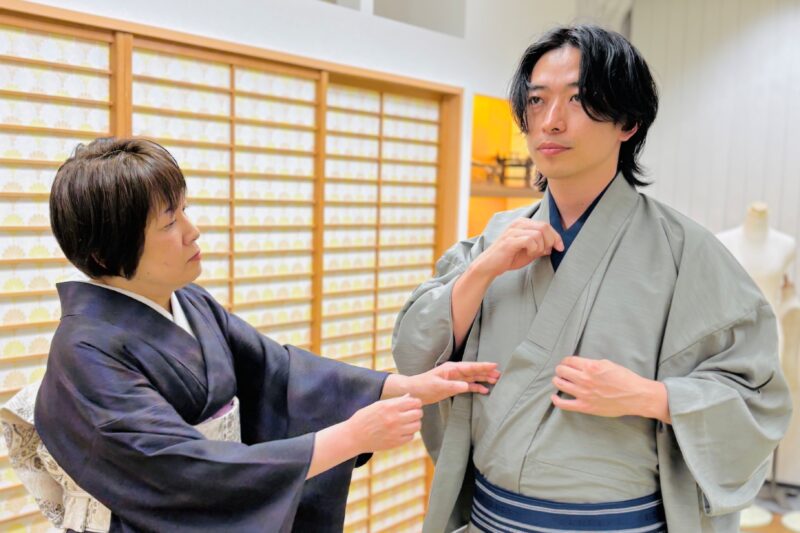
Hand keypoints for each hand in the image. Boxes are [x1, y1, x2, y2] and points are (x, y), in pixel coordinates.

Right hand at [347, 395, 422, 453]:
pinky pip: (411, 436)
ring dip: (414, 423)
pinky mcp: (396, 442)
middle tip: (411, 413)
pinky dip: (409, 433)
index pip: (414, 402)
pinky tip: (402, 431)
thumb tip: (409, 397)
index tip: (413, 404)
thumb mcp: (378, 405)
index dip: (416, 403)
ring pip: (417, 425)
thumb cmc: (365, 418)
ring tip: (408, 422)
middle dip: (417, 412)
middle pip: (418, 413)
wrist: (354, 436)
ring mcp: (396, 432)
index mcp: (390, 407)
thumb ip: (395, 401)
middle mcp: (395, 419)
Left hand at [405, 361, 499, 404]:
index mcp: (452, 369)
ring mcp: (455, 379)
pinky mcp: (454, 386)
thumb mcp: (437, 386)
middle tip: (500, 374)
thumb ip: (452, 386)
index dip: (482, 366)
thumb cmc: (423, 386)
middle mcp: (455, 372)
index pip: (470, 367)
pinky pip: (468, 386)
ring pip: (473, 378)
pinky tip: (484, 390)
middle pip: (474, 371)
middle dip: (487, 372)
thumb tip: (466, 386)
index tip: (494, 365)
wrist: (413, 391)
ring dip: (483, 379)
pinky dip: (476, 387)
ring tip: (496, 380)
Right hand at [471, 218, 563, 279]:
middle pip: (544, 227)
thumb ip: (541, 246)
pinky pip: (530, 240)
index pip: (545, 225)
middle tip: (546, 252)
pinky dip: (533, 249)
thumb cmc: (509, 257)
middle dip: (550, 241)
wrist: (490, 266)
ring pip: (538, 234)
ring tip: (533, 254)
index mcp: (522, 223)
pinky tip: (528, 254)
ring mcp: (513, 231)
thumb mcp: (529, 251)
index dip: (556, 236)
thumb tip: (554, 245)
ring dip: (540, 247)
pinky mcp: (510, 240)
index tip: (560, 248)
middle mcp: (518, 224)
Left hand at [550, 356, 670, 422]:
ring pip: (560, 384)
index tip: (566, 363)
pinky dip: (556, 400)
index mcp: (590, 366)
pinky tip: (555, 397)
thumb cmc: (625, 379)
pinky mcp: (585, 406)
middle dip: (560, 369)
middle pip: (562, 371)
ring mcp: (583, 393)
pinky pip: (564, 404)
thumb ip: (592, 364)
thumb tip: (580, 365)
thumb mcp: (608, 364)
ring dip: (557, 380)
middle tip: (562, 371)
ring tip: (559, 380)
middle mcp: (585, 379)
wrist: (636, 396)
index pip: (569, 360)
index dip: (566, 361)